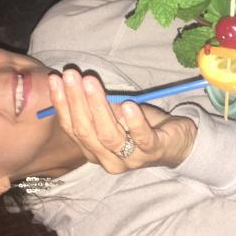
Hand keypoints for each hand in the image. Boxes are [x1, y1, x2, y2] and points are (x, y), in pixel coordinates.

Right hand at [48, 69, 196, 173]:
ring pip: (108, 135)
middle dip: (76, 102)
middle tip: (71, 76)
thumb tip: (78, 82)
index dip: (62, 104)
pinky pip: (141, 138)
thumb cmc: (142, 127)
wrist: (179, 143)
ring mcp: (131, 160)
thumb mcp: (116, 114)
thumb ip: (98, 106)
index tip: (55, 80)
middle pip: (86, 131)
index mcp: (94, 152)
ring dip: (97, 107)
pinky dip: (134, 122)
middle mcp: (108, 160)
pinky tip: (128, 105)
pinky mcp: (154, 151)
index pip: (72, 128)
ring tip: (90, 83)